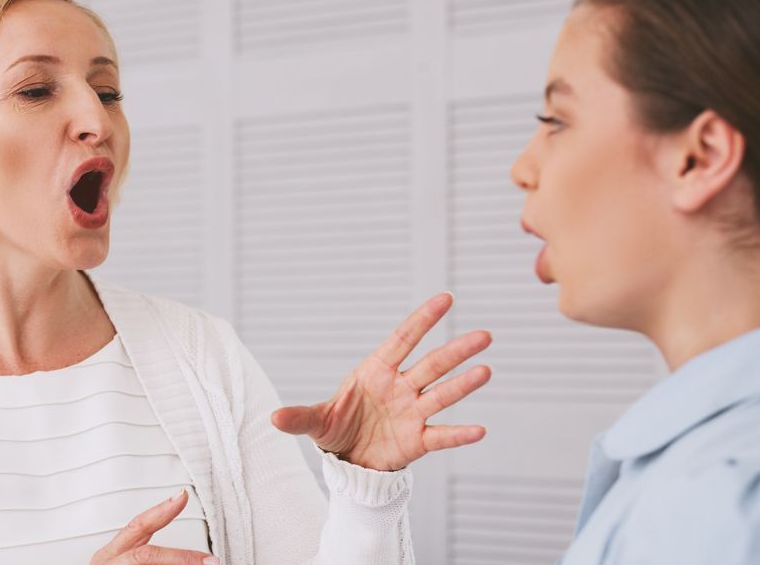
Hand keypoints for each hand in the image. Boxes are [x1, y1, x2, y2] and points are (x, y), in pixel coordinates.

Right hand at [90, 490, 218, 564]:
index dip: (161, 510)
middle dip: (182, 557)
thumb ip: (147, 556)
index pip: (137, 526)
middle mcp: (108, 564)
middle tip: (210, 561)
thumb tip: (187, 557)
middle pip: (146, 555)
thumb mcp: (122, 563)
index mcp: (109, 556)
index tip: (182, 496)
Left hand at [271, 293, 491, 470]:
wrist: (349, 462)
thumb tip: (273, 419)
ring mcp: (412, 412)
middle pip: (432, 364)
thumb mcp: (317, 422)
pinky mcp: (418, 440)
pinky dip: (459, 434)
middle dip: (456, 351)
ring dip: (463, 384)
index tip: (446, 299)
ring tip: (486, 370)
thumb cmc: (337, 429)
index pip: (403, 340)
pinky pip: (441, 435)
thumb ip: (300, 417)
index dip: (423, 319)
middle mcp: (400, 387)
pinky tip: (480, 430)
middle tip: (485, 335)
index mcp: (376, 372)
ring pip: (441, 394)